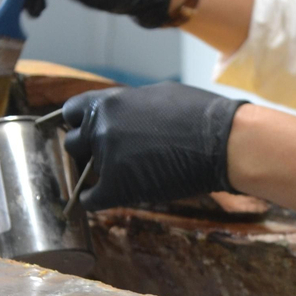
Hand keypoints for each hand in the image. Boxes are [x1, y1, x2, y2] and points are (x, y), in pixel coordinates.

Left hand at [62, 83, 244, 209]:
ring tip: (124, 176)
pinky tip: (110, 197)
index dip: (81, 125)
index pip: (72, 113)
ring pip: (85, 172)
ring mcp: (106, 158)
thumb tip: (120, 115)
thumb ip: (128, 106)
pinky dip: (97, 200)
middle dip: (88, 151)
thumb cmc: (200, 115)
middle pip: (75, 144)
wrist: (223, 143)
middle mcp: (100, 128)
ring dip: (99, 174)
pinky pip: (91, 199)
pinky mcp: (117, 187)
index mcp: (107, 102)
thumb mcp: (157, 95)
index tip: (91, 133)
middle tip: (111, 158)